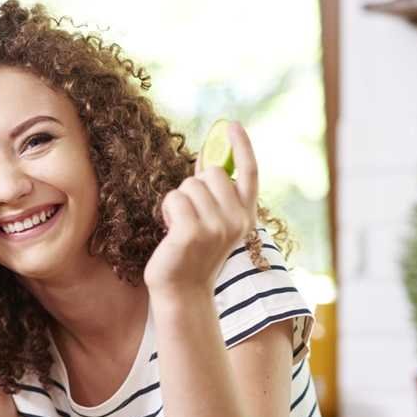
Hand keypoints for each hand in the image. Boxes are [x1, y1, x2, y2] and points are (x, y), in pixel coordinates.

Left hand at [144, 121, 258, 299]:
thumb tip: (206, 158)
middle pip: (211, 173)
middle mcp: (237, 221)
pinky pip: (174, 198)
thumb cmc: (192, 254)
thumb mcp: (212, 222)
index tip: (231, 125)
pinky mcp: (192, 232)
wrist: (182, 292)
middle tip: (190, 214)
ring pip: (189, 185)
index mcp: (245, 217)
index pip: (249, 173)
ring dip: (178, 201)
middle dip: (194, 186)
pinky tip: (171, 232)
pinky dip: (167, 210)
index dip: (242, 146)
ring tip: (180, 227)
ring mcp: (216, 227)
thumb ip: (214, 195)